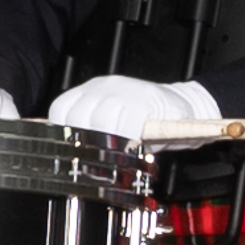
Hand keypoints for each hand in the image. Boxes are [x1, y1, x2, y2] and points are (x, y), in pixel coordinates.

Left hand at [45, 74, 218, 144]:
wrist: (182, 106)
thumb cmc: (145, 122)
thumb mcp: (113, 124)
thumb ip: (92, 133)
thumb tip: (71, 157)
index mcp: (89, 92)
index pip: (61, 109)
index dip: (63, 132)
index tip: (70, 150)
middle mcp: (102, 87)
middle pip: (78, 116)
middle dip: (85, 141)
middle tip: (95, 157)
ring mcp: (123, 91)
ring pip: (100, 119)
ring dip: (106, 141)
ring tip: (114, 152)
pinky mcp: (144, 100)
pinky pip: (127, 122)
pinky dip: (127, 138)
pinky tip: (131, 146)